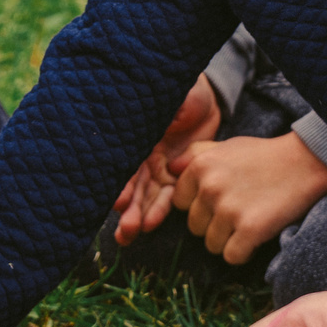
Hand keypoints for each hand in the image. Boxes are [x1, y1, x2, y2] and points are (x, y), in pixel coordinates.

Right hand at [114, 77, 223, 245]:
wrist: (207, 99)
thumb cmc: (185, 92)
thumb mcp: (176, 96)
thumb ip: (167, 109)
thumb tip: (157, 120)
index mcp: (137, 137)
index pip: (125, 163)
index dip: (121, 182)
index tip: (119, 201)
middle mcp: (143, 156)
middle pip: (133, 185)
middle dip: (128, 208)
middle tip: (126, 228)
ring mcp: (158, 168)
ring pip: (146, 196)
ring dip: (138, 215)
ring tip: (130, 234)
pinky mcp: (176, 176)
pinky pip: (168, 196)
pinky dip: (158, 211)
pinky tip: (149, 225)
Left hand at [171, 130, 326, 263]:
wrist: (305, 161)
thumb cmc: (263, 155)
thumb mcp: (226, 145)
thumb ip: (195, 154)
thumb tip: (169, 168)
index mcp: (200, 166)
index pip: (179, 203)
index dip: (199, 205)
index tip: (220, 200)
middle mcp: (210, 188)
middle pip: (194, 227)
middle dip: (213, 225)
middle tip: (238, 211)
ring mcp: (229, 209)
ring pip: (212, 245)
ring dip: (229, 240)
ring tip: (248, 222)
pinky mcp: (250, 229)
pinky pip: (232, 257)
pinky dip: (244, 252)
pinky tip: (256, 235)